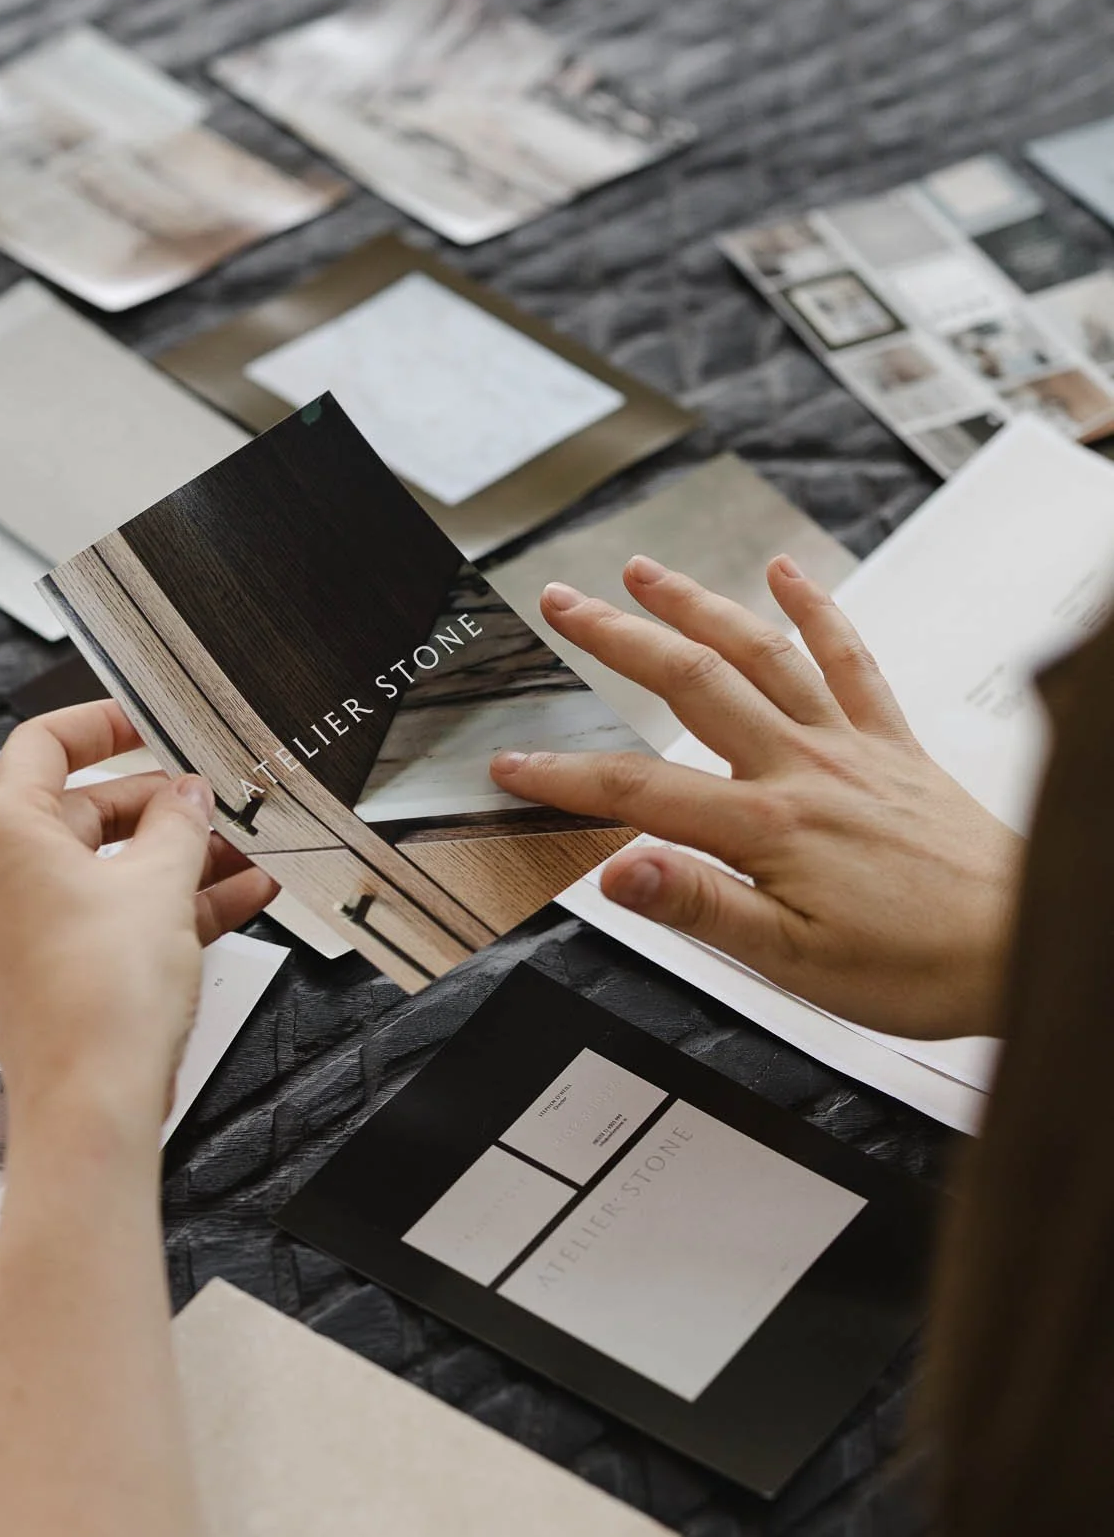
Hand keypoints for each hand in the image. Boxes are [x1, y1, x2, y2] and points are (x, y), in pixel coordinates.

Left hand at [0, 700, 276, 1132]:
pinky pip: (111, 915)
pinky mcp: (51, 970)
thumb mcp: (160, 886)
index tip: (148, 721)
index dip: (100, 724)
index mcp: (4, 835)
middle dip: (164, 806)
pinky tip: (240, 899)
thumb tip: (187, 796)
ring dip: (179, 858)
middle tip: (220, 802)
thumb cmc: (101, 1000)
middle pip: (86, 810)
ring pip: (108, 869)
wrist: (91, 1106)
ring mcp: (22, 927)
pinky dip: (167, 904)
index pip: (42, 745)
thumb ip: (179, 825)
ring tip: (248, 853)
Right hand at [490, 556, 1020, 1038]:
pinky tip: (786, 573)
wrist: (1024, 944)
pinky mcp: (892, 744)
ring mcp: (850, 747)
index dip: (564, 778)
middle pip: (690, 682)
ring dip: (698, 603)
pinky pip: (851, 659)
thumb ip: (699, 907)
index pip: (638, 793)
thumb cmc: (917, 966)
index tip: (512, 765)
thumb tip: (617, 874)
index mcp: (767, 827)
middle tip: (560, 603)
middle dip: (616, 638)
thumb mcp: (789, 963)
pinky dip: (817, 609)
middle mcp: (803, 769)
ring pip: (760, 653)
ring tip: (644, 570)